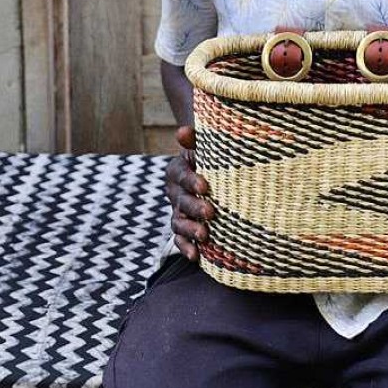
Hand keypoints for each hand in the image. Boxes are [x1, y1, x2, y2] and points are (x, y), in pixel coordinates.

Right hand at [165, 125, 212, 261]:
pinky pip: (179, 240)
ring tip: (205, 236)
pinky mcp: (183, 227)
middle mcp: (174, 192)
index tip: (205, 186)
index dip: (191, 181)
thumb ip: (195, 139)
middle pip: (181, 201)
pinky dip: (185, 248)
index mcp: (177, 170)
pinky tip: (196, 256)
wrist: (213, 171)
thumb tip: (182, 131)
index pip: (181, 175)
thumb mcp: (205, 145)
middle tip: (211, 212)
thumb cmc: (212, 156)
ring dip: (190, 230)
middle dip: (194, 208)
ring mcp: (178, 211)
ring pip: (178, 223)